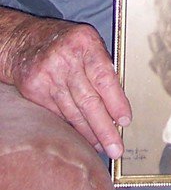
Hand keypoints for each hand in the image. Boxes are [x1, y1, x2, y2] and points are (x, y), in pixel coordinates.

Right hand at [3, 12, 130, 157]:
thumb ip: (103, 64)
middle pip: (88, 100)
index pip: (103, 77)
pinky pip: (59, 115)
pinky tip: (85, 138)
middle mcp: (66, 60)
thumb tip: (119, 99)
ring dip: (90, 133)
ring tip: (104, 148)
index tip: (125, 120)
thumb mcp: (88, 41)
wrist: (26, 41)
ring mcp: (48, 76)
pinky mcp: (35, 91)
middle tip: (116, 148)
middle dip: (104, 127)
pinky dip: (73, 129)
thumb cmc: (67, 42)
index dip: (116, 101)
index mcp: (85, 43)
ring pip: (73, 112)